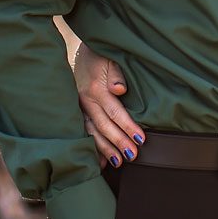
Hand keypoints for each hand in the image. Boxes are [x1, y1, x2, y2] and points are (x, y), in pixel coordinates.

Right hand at [73, 41, 143, 166]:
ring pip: (92, 133)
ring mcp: (80, 109)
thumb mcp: (110, 60)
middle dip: (118, 142)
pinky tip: (100, 163)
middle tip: (132, 155)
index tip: (140, 138)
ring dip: (105, 149)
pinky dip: (91, 149)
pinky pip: (83, 134)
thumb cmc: (101, 58)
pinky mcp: (77, 114)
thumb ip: (116, 75)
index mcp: (96, 89)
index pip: (115, 111)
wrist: (81, 55)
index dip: (127, 126)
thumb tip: (120, 89)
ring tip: (118, 163)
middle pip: (104, 126)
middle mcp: (86, 101)